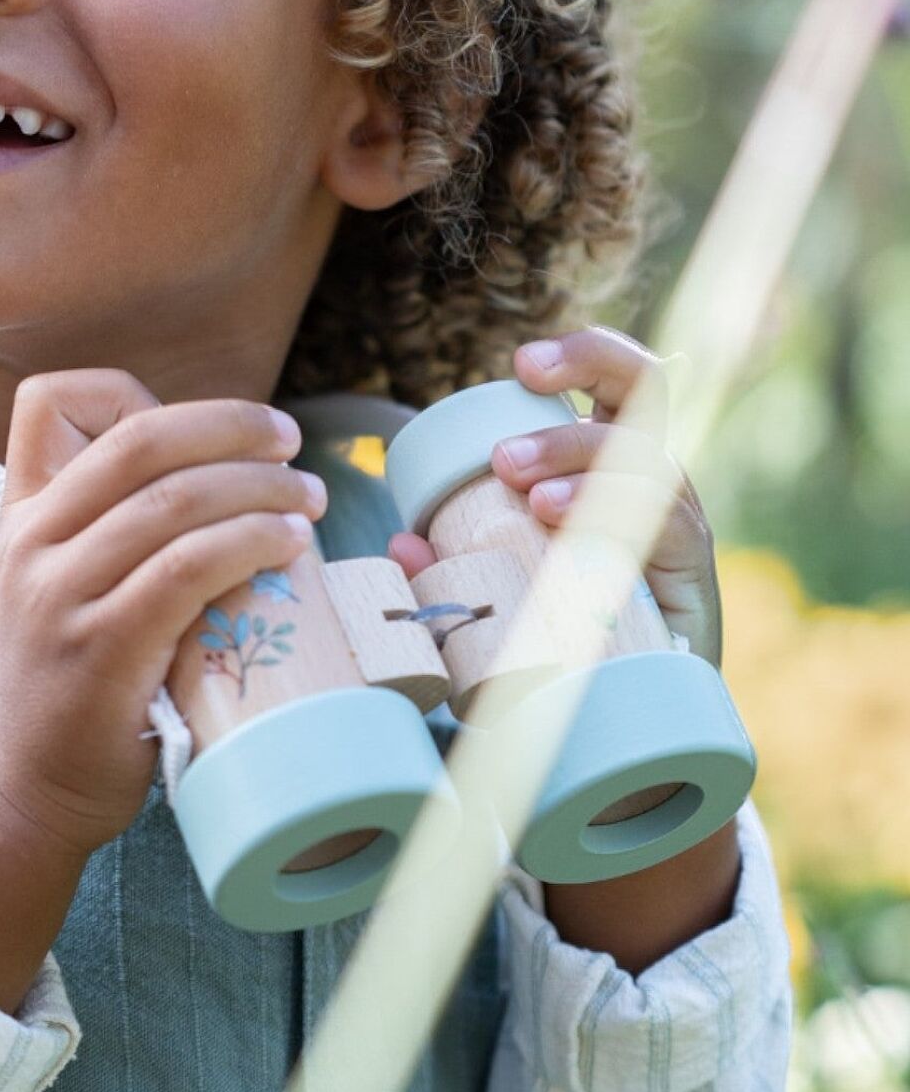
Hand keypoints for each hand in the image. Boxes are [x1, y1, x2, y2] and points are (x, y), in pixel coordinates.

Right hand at [0, 369, 328, 860]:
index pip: (50, 401)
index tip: (205, 428)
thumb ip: (102, 535)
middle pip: (141, 439)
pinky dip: (250, 542)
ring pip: (175, 499)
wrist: (18, 793)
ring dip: (261, 488)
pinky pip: (187, 568)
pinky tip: (289, 547)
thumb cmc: (62, 692)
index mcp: (20, 516)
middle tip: (290, 443)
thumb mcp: (54, 589)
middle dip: (232, 425)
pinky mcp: (101, 649)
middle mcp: (32, 542)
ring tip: (308, 502)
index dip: (132, 391)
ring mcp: (61, 594)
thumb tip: (219, 485)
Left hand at [388, 326, 721, 666]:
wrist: (628, 733)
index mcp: (605, 470)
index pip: (610, 388)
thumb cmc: (559, 649)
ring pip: (646, 455)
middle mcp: (648, 484)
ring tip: (525, 492)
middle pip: (645, 390)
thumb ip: (454, 570)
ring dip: (579, 457)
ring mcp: (674, 525)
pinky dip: (612, 510)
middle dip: (590, 367)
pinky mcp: (691, 576)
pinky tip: (560, 518)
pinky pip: (666, 523)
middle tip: (510, 430)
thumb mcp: (500, 596)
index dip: (580, 358)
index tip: (523, 365)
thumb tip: (401, 542)